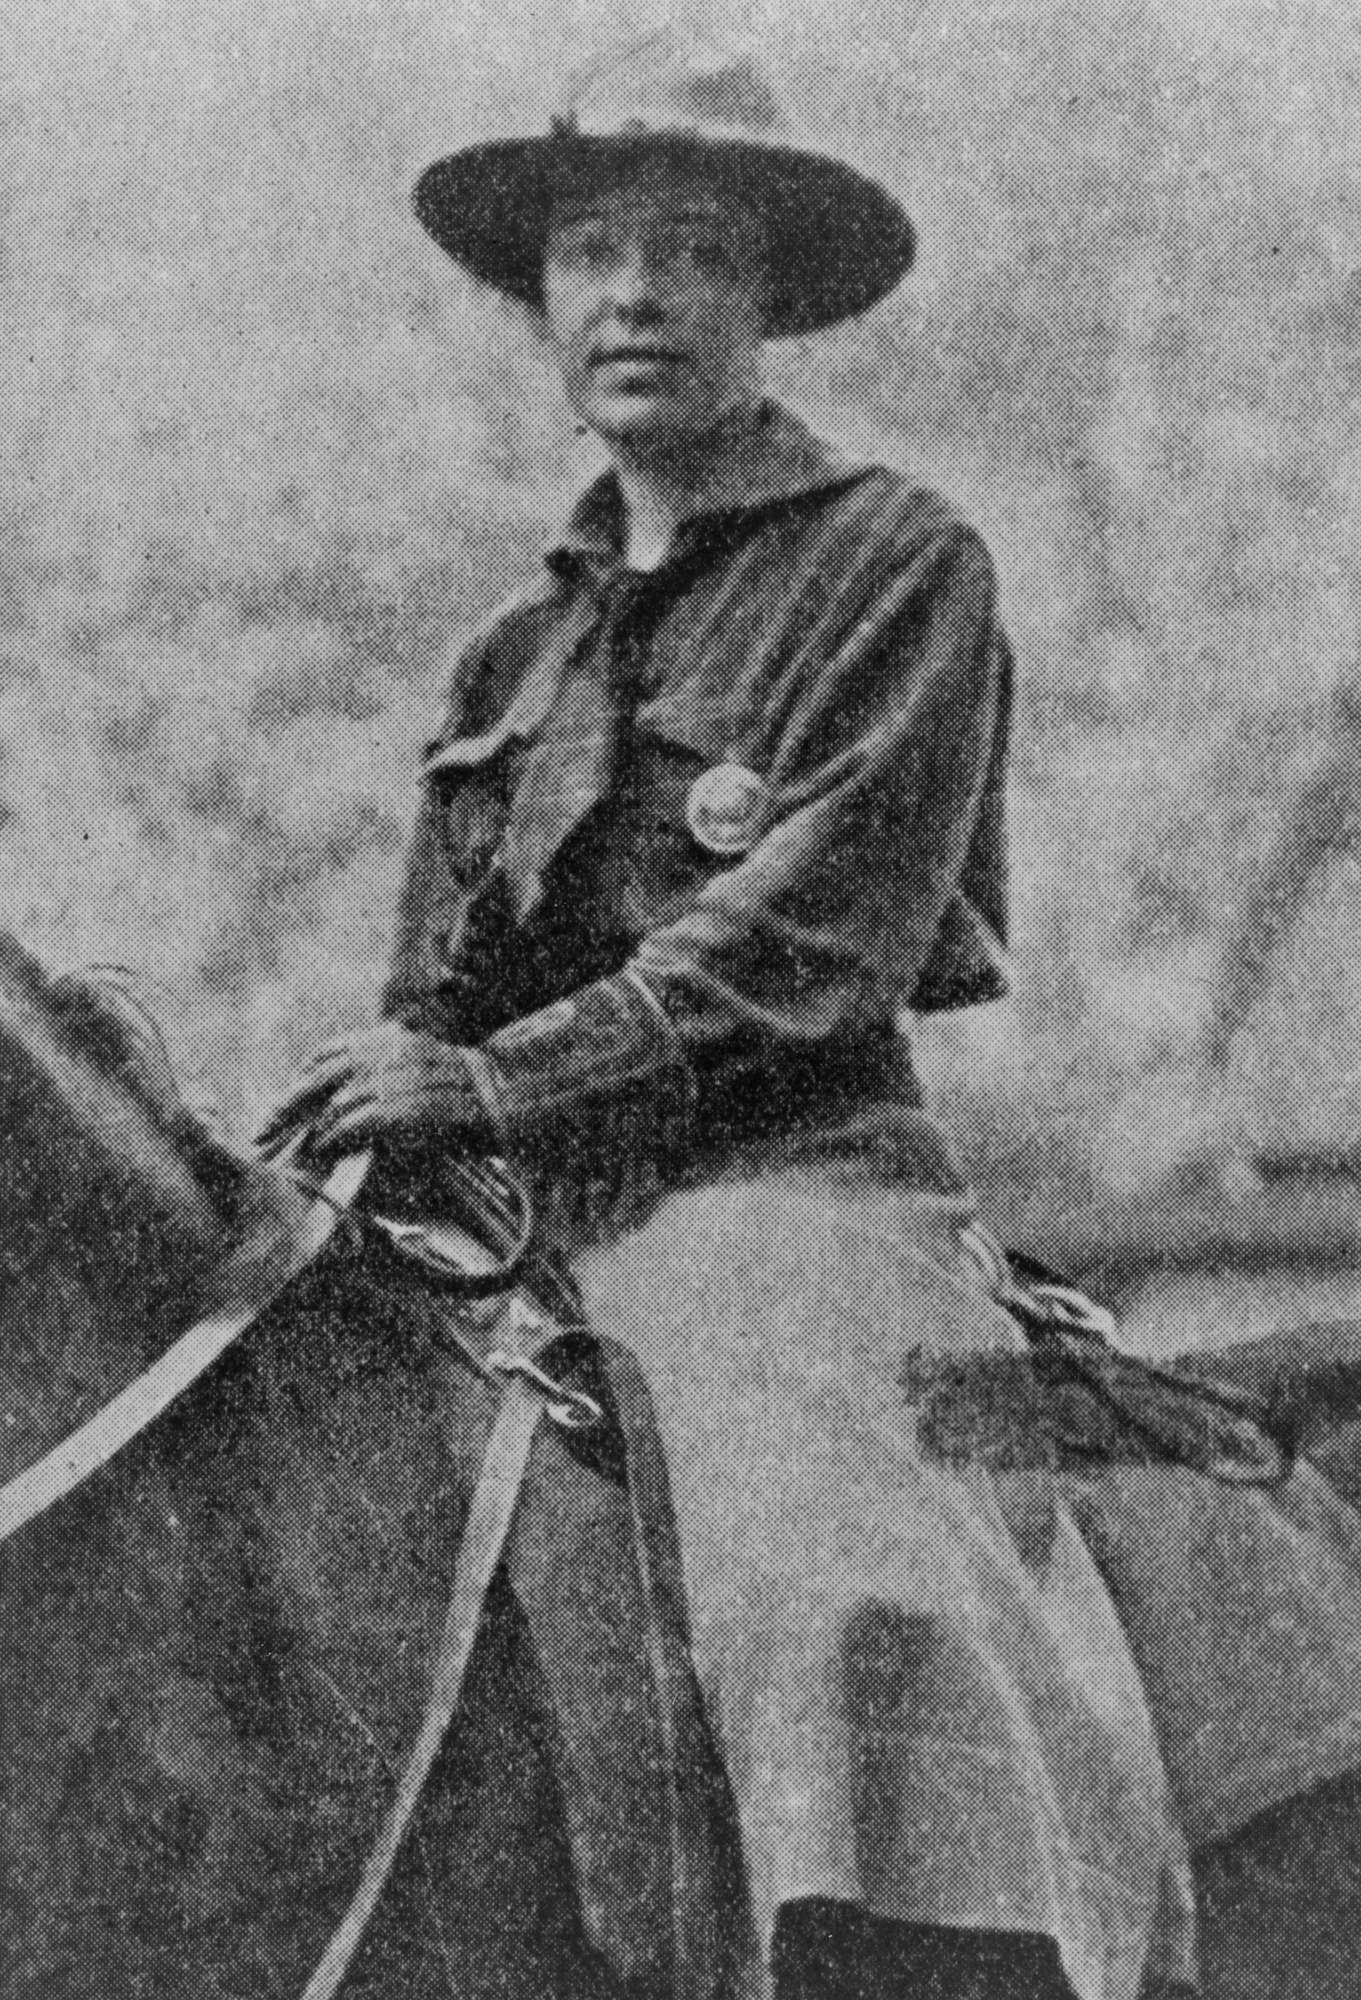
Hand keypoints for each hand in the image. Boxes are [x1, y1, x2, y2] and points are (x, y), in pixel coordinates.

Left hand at [255, 1021, 495, 1165]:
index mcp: (388, 1039)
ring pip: (337, 1102)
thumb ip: (385, 1070)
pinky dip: (337, 1135)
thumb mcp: (419, 1062)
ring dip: (313, 1127)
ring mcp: (397, 1078)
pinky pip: (358, 1121)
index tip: (283, 1101)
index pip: (329, 1053)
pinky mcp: (405, 1106)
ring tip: (297, 1146)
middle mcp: (387, 1053)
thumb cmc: (462, 1087)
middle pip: (322, 1077)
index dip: (302, 1078)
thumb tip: (346, 1095)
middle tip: (264, 1129)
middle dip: (290, 1105)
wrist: (504, 1093)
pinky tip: (324, 1147)